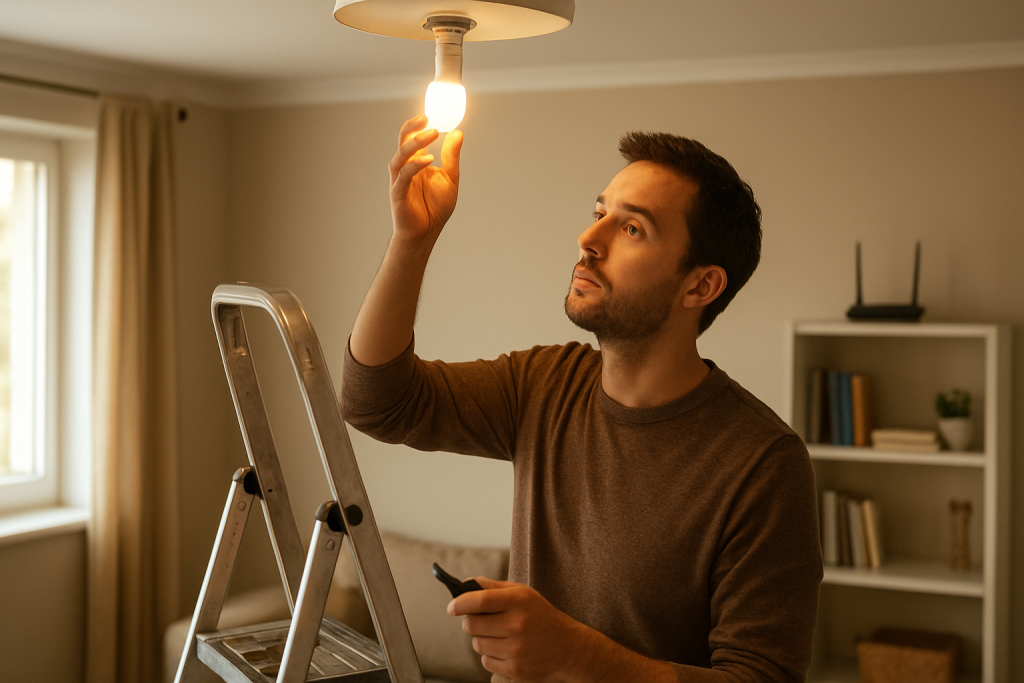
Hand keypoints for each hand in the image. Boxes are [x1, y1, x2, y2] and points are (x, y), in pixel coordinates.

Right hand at [388, 115, 462, 244]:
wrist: (427, 232)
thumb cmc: (435, 207)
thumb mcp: (450, 178)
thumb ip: (451, 156)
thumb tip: (458, 132)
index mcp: (415, 162)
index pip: (412, 138)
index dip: (417, 125)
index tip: (430, 114)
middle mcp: (404, 168)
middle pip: (402, 142)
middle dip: (412, 128)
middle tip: (427, 119)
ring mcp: (399, 180)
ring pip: (400, 156)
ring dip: (414, 144)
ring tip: (431, 134)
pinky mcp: (397, 194)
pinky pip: (403, 176)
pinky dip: (414, 165)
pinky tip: (428, 159)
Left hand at [448, 577, 584, 682]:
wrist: (567, 648)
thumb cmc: (541, 616)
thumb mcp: (523, 594)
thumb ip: (493, 587)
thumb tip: (465, 583)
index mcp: (519, 600)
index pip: (479, 600)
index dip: (460, 603)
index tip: (452, 607)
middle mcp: (517, 624)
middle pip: (471, 625)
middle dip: (472, 622)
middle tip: (485, 621)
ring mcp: (516, 649)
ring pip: (477, 644)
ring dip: (483, 640)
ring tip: (501, 636)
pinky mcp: (515, 669)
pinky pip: (485, 662)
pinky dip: (491, 656)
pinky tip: (507, 650)